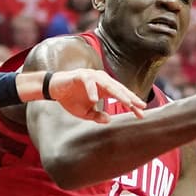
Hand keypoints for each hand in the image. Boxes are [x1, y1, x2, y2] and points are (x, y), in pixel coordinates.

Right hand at [32, 69, 146, 122]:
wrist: (54, 90)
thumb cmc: (71, 99)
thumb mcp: (86, 113)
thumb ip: (97, 116)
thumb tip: (108, 120)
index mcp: (105, 88)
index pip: (121, 96)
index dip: (132, 105)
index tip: (141, 114)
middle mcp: (101, 80)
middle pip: (119, 89)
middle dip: (131, 98)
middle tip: (141, 106)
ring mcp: (92, 76)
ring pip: (108, 84)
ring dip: (118, 93)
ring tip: (127, 103)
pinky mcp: (80, 75)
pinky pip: (88, 83)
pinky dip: (92, 90)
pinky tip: (95, 100)